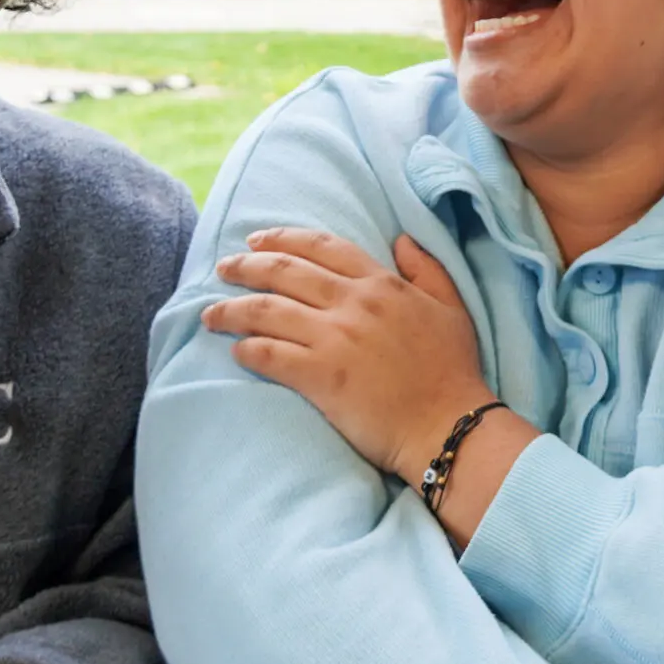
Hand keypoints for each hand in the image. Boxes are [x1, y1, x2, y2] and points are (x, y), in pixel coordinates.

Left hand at [205, 228, 493, 476]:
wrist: (448, 424)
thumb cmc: (453, 371)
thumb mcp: (451, 307)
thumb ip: (427, 269)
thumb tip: (402, 239)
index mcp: (382, 283)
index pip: (322, 246)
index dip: (283, 238)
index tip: (256, 241)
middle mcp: (353, 303)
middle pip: (284, 271)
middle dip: (245, 266)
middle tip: (222, 268)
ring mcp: (334, 339)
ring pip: (266, 310)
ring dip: (231, 309)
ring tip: (210, 314)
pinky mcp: (320, 377)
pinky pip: (269, 354)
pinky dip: (247, 349)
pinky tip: (235, 351)